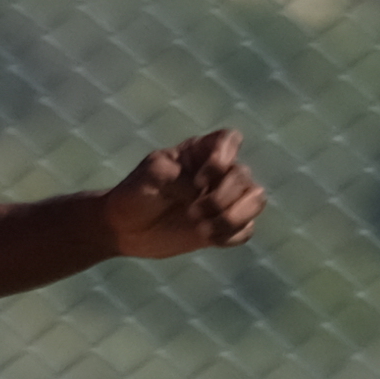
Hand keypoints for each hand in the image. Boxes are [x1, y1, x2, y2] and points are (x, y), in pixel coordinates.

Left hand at [102, 128, 264, 259]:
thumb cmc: (136, 193)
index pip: (230, 140)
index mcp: (200, 152)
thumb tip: (202, 192)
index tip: (198, 180)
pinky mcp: (222, 226)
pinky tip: (207, 238)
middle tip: (192, 213)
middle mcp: (218, 173)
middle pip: (244, 176)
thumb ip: (178, 176)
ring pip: (255, 200)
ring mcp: (223, 200)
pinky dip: (231, 235)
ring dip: (234, 217)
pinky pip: (246, 230)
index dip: (222, 158)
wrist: (124, 228)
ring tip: (204, 230)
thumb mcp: (151, 175)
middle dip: (221, 198)